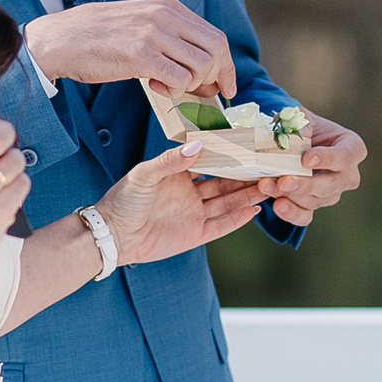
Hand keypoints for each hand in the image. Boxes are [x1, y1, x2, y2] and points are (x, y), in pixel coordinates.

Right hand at [24, 0, 235, 97]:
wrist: (60, 39)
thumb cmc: (97, 36)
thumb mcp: (139, 22)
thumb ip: (168, 36)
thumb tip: (200, 66)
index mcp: (168, 7)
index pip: (215, 36)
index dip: (226, 65)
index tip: (226, 85)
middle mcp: (165, 17)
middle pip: (216, 50)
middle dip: (219, 77)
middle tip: (209, 95)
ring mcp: (153, 35)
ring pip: (201, 67)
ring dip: (192, 86)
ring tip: (170, 88)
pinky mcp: (140, 56)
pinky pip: (179, 80)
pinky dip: (175, 91)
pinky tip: (155, 88)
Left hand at [96, 143, 270, 266]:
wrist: (112, 235)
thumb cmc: (123, 200)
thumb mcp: (144, 174)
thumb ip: (171, 161)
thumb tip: (198, 146)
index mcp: (179, 174)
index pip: (211, 162)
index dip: (230, 157)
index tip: (250, 148)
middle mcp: (190, 193)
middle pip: (225, 183)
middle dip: (246, 177)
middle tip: (268, 168)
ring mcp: (194, 214)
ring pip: (227, 203)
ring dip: (247, 196)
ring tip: (269, 187)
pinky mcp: (194, 234)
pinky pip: (221, 226)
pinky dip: (238, 219)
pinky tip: (254, 210)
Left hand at [255, 114, 365, 226]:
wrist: (298, 146)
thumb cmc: (306, 129)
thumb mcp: (304, 118)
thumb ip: (301, 119)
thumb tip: (302, 129)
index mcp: (352, 149)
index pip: (345, 157)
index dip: (327, 159)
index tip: (306, 159)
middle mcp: (347, 175)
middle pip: (330, 184)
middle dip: (305, 184)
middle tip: (284, 181)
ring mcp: (332, 194)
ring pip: (314, 200)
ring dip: (289, 195)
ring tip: (266, 185)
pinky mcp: (316, 206)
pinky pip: (306, 216)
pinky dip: (291, 213)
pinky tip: (277, 205)